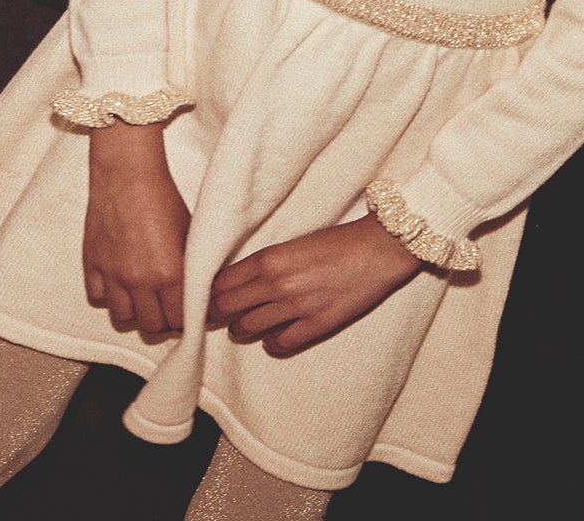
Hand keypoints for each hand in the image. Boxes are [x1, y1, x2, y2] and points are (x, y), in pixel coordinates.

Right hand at [83, 123, 189, 334]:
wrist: (127, 173)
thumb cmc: (163, 197)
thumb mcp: (189, 234)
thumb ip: (191, 268)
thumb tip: (199, 292)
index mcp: (169, 274)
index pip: (179, 321)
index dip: (186, 319)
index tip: (187, 313)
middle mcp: (139, 281)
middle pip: (151, 327)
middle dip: (162, 320)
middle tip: (167, 307)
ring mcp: (112, 274)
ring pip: (123, 318)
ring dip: (134, 310)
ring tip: (142, 295)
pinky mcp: (91, 263)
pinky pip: (97, 296)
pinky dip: (107, 293)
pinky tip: (118, 279)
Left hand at [208, 215, 420, 355]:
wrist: (378, 249)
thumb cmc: (338, 239)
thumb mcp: (294, 242)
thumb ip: (268, 260)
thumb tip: (245, 277)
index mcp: (269, 258)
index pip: (223, 281)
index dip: (210, 291)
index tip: (205, 296)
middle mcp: (277, 284)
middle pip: (229, 306)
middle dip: (216, 312)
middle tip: (212, 315)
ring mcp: (296, 308)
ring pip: (249, 327)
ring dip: (241, 328)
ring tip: (240, 327)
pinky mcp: (316, 325)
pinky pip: (281, 343)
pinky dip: (272, 343)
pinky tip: (272, 339)